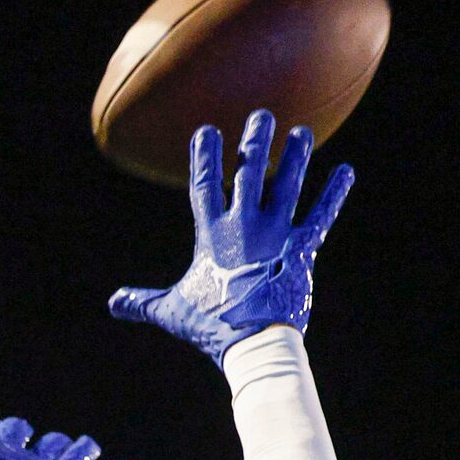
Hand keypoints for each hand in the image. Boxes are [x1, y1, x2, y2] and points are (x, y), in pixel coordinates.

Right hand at [109, 110, 353, 366]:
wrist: (254, 343)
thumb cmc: (212, 327)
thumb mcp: (172, 311)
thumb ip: (143, 302)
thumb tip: (113, 303)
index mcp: (212, 235)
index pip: (204, 184)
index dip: (205, 156)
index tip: (207, 131)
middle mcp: (244, 225)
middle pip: (249, 170)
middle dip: (255, 141)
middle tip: (262, 117)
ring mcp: (276, 233)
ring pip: (287, 184)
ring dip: (296, 156)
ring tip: (302, 134)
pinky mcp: (302, 248)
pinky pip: (322, 215)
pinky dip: (334, 194)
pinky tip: (346, 173)